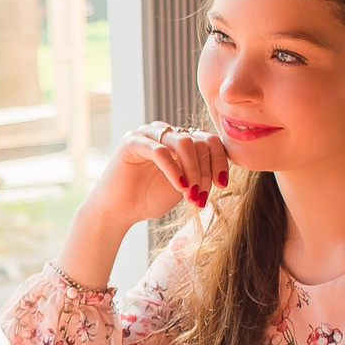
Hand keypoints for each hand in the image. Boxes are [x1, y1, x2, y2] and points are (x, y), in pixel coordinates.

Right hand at [54, 123, 234, 287]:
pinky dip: (174, 170)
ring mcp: (147, 134)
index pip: (209, 140)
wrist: (118, 211)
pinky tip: (180, 188)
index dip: (220, 161)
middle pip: (200, 142)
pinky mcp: (131, 142)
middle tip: (201, 197)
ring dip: (193, 171)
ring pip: (184, 142)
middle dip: (205, 172)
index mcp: (179, 139)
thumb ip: (201, 172)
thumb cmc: (149, 199)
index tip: (223, 185)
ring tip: (191, 194)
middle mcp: (165, 132)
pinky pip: (160, 151)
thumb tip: (225, 169)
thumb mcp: (185, 185)